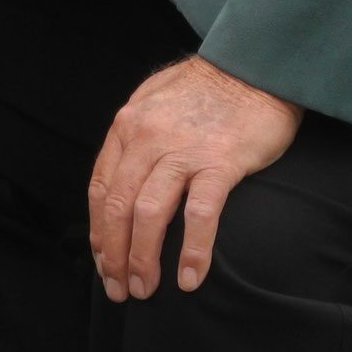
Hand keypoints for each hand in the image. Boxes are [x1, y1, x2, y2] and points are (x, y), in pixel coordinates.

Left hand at [89, 57, 302, 300]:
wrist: (252, 63)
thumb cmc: (207, 84)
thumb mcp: (154, 97)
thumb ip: (136, 133)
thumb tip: (123, 172)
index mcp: (128, 124)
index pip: (102, 187)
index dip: (99, 230)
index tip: (102, 259)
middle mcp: (147, 138)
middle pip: (118, 207)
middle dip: (114, 254)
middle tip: (118, 288)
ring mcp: (182, 150)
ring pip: (149, 215)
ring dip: (142, 258)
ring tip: (145, 289)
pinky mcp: (220, 162)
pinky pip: (199, 215)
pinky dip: (192, 251)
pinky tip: (189, 278)